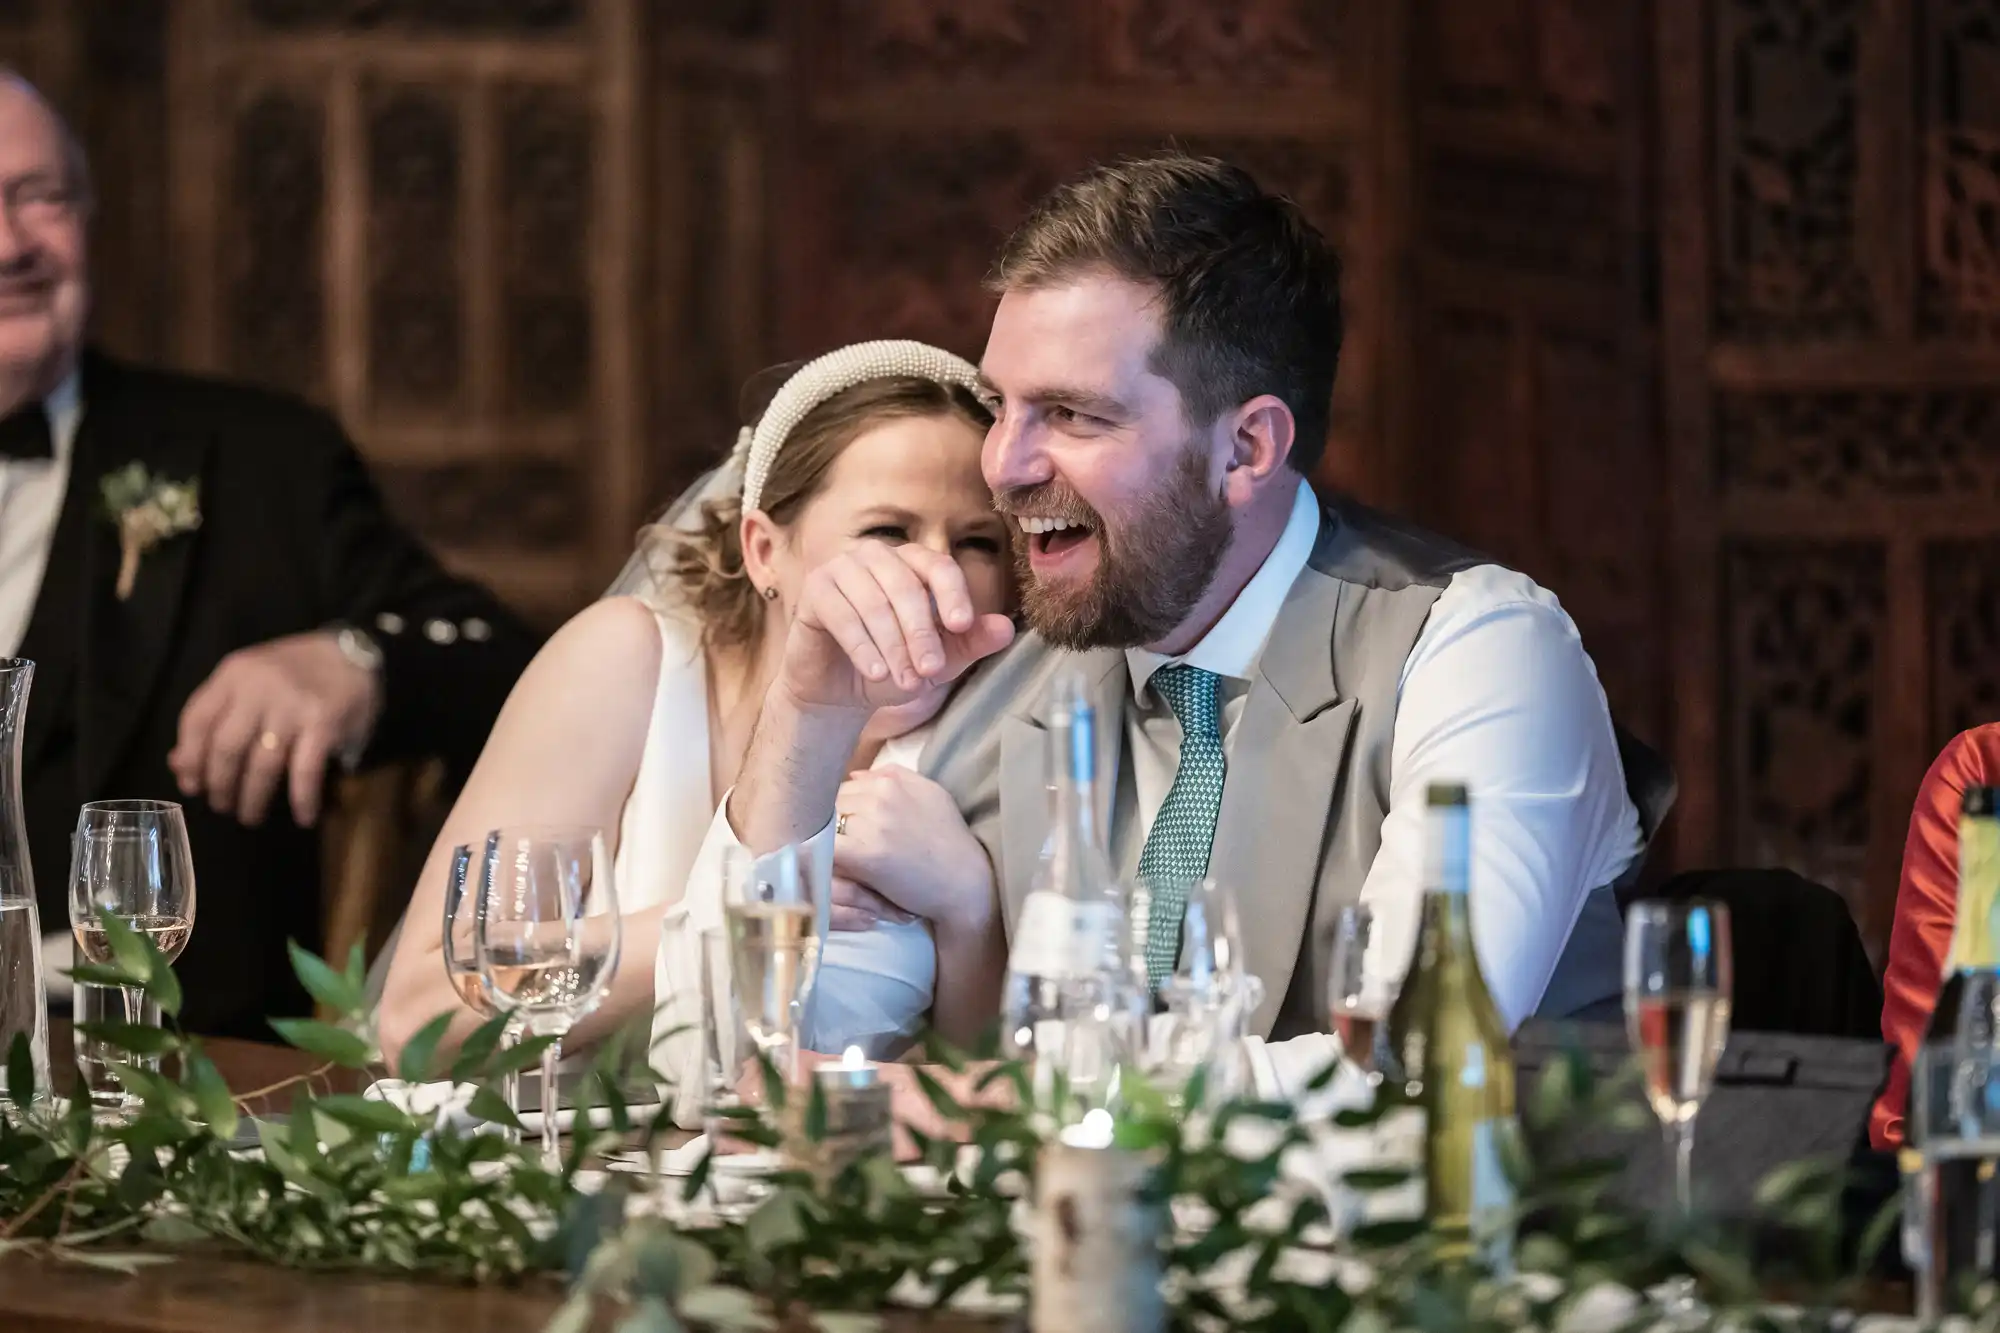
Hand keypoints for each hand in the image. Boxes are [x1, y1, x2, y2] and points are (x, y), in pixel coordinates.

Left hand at [169, 631, 381, 826]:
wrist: (353, 653)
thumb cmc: (295, 672)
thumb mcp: (249, 682)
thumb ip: (217, 716)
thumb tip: (180, 765)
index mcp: (234, 674)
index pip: (196, 721)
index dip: (190, 759)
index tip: (192, 786)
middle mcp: (259, 687)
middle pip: (226, 748)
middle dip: (220, 786)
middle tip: (222, 806)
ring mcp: (293, 706)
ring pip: (261, 764)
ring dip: (252, 798)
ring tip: (250, 816)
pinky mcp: (324, 724)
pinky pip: (305, 771)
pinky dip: (302, 799)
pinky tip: (303, 817)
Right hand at [777, 544, 1012, 716]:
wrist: (836, 691)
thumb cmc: (891, 667)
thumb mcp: (936, 661)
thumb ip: (969, 643)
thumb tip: (1007, 629)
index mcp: (912, 563)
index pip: (939, 566)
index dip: (952, 594)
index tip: (961, 626)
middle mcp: (877, 555)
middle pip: (907, 586)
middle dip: (921, 634)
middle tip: (930, 672)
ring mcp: (843, 567)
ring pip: (875, 603)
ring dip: (892, 647)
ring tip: (904, 683)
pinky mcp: (815, 589)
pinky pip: (842, 614)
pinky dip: (862, 647)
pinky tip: (875, 673)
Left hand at [831, 766, 993, 934]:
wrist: (965, 880)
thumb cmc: (950, 838)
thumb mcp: (931, 794)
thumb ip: (894, 776)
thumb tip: (854, 775)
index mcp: (890, 781)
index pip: (844, 786)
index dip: (843, 807)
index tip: (848, 825)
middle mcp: (879, 797)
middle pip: (832, 803)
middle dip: (831, 822)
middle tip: (843, 844)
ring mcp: (872, 825)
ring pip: (825, 824)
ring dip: (826, 839)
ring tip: (837, 856)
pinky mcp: (865, 855)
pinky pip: (827, 848)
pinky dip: (822, 855)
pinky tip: (829, 865)